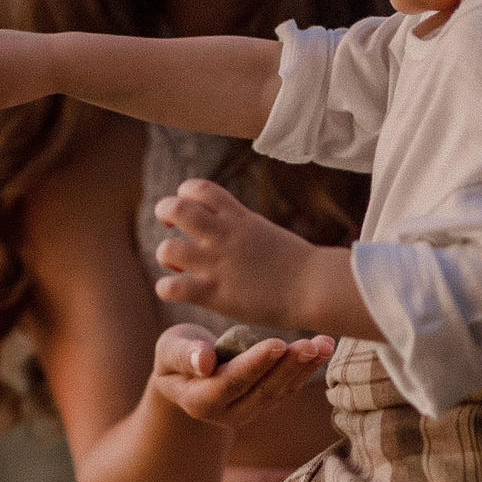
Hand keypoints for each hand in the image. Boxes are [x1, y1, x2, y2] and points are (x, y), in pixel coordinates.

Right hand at [147, 323, 333, 429]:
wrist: (190, 373)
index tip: (276, 343)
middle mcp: (227, 414)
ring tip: (325, 344)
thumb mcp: (169, 349)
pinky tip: (325, 348)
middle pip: (261, 391)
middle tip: (310, 344)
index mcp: (199, 402)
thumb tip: (204, 361)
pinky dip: (308, 368)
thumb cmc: (177, 354)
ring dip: (304, 368)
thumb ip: (183, 354)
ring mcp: (250, 412)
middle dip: (287, 367)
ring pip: (280, 392)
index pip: (230, 384)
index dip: (254, 365)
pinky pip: (290, 387)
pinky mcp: (267, 403)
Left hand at [151, 179, 318, 327]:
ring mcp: (216, 264)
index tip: (190, 208)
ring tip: (177, 264)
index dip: (185, 194)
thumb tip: (234, 232)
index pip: (199, 188)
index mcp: (237, 217)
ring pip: (167, 248)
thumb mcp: (266, 233)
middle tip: (169, 226)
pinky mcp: (214, 293)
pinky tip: (178, 290)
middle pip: (175, 208)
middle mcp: (222, 236)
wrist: (316, 287)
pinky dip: (166, 288)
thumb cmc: (300, 265)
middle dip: (165, 213)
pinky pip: (171, 288)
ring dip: (165, 255)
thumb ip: (242, 229)